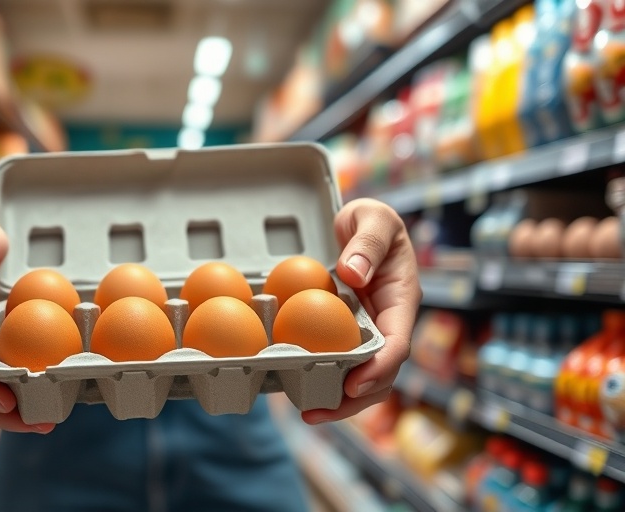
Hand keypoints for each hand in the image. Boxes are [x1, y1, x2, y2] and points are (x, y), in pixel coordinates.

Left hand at [301, 198, 421, 423]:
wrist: (357, 224)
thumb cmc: (370, 219)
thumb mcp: (373, 217)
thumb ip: (367, 243)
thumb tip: (354, 275)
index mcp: (401, 300)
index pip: (397, 344)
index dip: (379, 369)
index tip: (354, 384)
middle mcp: (387, 323)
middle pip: (381, 374)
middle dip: (356, 399)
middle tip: (318, 412)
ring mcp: (367, 330)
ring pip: (361, 375)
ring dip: (338, 399)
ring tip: (307, 413)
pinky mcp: (345, 332)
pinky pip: (338, 359)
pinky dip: (321, 376)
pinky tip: (294, 386)